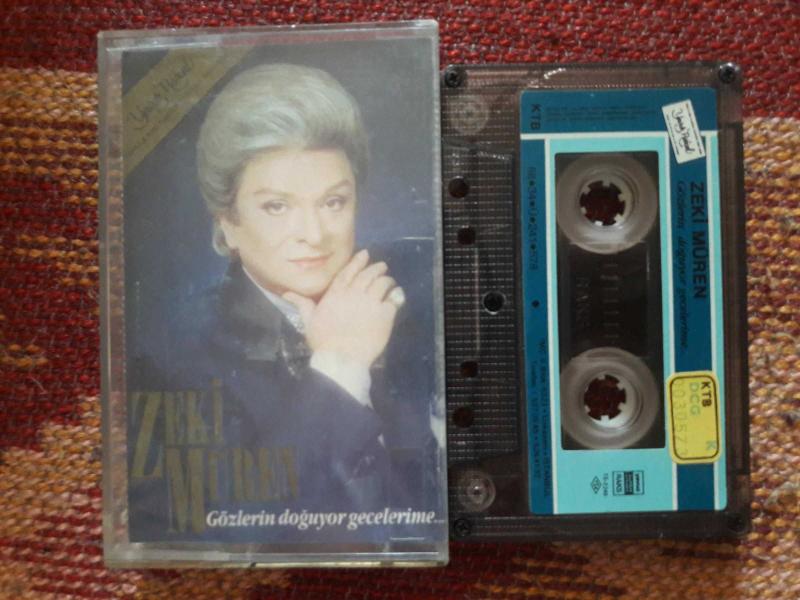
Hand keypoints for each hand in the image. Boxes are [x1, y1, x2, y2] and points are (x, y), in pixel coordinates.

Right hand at [284, 250, 401, 368]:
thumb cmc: (323, 340)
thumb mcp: (308, 320)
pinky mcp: (384, 314)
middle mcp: (354, 293)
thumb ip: (302, 304)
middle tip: (382, 266)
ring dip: (387, 280)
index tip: (365, 254)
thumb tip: (286, 293)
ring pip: (382, 284)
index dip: (358, 261)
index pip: (348, 272)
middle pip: (368, 275)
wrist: (342, 358)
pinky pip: (393, 299)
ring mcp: (371, 302)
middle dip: (376, 268)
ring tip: (390, 281)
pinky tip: (397, 295)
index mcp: (336, 294)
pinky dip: (396, 295)